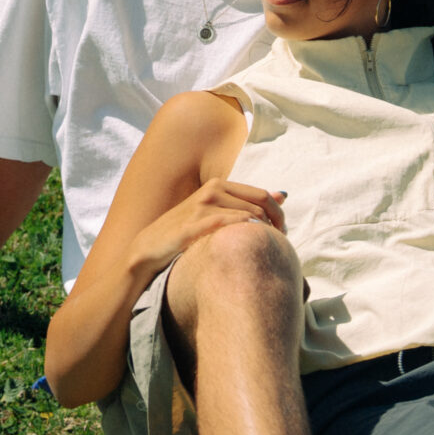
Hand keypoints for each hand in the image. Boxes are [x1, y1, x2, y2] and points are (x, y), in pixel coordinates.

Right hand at [126, 178, 287, 283]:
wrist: (150, 246)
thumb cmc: (186, 230)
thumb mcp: (216, 210)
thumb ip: (247, 201)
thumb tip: (283, 194)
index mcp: (218, 184)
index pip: (262, 195)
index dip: (278, 214)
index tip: (282, 232)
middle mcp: (211, 190)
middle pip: (260, 205)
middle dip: (275, 225)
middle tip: (279, 244)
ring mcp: (201, 206)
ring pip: (248, 217)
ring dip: (262, 234)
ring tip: (265, 250)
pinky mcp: (192, 225)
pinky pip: (228, 226)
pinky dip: (243, 236)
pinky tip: (246, 250)